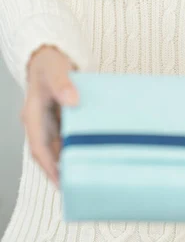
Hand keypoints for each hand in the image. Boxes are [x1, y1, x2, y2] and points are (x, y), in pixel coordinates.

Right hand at [21, 45, 78, 187]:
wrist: (51, 54)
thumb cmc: (50, 62)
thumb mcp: (55, 69)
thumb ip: (62, 83)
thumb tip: (72, 100)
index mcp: (33, 116)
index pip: (39, 148)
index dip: (50, 168)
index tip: (62, 184)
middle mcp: (40, 124)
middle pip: (49, 154)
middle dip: (62, 172)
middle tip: (80, 188)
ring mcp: (51, 123)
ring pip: (60, 148)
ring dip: (71, 162)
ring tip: (89, 176)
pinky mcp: (62, 120)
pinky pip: (70, 138)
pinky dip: (79, 147)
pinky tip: (93, 153)